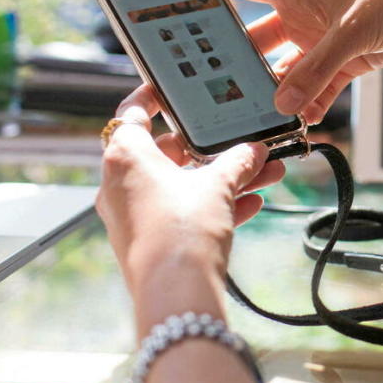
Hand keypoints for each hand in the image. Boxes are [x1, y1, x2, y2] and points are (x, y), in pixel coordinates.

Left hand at [95, 92, 284, 331]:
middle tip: (240, 140)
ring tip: (263, 173)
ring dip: (220, 178)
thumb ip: (238, 162)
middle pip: (167, 152)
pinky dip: (211, 205)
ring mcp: (132, 214)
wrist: (175, 293)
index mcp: (125, 156)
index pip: (133, 112)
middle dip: (211, 149)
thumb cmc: (183, 231)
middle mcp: (120, 183)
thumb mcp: (218, 186)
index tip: (172, 89)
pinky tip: (252, 204)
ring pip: (180, 184)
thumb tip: (254, 150)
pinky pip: (181, 212)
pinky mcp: (147, 240)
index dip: (154, 98)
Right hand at [215, 0, 382, 123]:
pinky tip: (293, 125)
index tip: (172, 9)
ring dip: (273, 93)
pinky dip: (307, 106)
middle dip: (235, 64)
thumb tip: (281, 105)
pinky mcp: (347, 63)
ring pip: (286, 71)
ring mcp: (323, 42)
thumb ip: (316, 70)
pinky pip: (316, 89)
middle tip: (209, 89)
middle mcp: (303, 15)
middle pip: (256, 41)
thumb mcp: (353, 32)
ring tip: (250, 117)